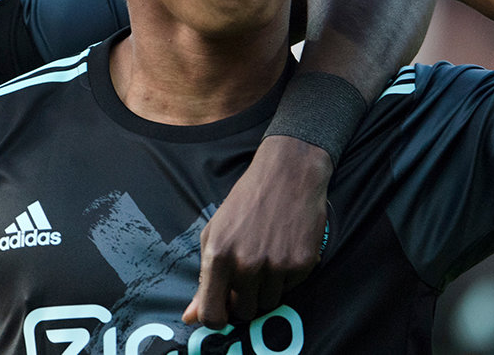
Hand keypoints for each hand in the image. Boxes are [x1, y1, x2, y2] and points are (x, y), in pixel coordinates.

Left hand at [183, 136, 330, 328]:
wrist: (287, 174)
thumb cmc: (246, 202)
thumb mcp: (214, 233)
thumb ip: (204, 279)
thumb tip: (190, 317)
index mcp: (219, 256)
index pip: (213, 314)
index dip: (216, 319)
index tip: (222, 311)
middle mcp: (246, 264)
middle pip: (244, 313)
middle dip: (244, 300)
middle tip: (248, 273)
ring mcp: (276, 265)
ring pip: (269, 304)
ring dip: (266, 289)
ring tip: (267, 258)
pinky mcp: (302, 263)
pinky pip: (292, 289)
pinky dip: (287, 277)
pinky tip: (284, 249)